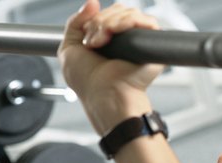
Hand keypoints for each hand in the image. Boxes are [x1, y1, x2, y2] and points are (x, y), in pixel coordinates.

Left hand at [58, 0, 163, 133]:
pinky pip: (146, 20)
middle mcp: (126, 40)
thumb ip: (75, 22)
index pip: (108, 13)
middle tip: (93, 42)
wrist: (103, 94)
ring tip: (102, 42)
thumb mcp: (69, 48)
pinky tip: (114, 36)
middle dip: (100, 21)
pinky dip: (126, 22)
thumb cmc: (88, 82)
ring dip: (109, 23)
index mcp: (109, 40)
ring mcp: (139, 41)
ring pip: (129, 12)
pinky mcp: (152, 44)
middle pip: (118, 9)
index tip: (86, 37)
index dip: (94, 18)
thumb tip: (93, 2)